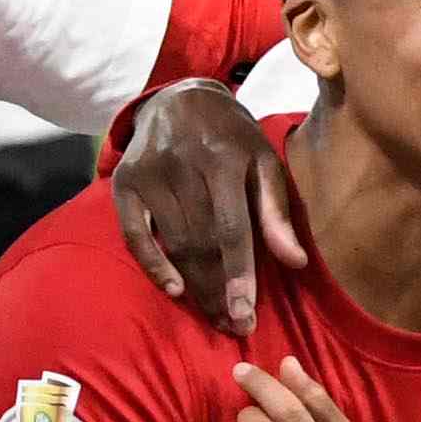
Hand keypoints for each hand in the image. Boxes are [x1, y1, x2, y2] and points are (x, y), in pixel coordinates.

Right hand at [104, 78, 286, 327]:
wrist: (180, 96)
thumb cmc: (232, 136)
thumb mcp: (263, 160)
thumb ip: (276, 211)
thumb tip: (296, 262)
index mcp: (223, 157)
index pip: (232, 228)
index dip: (239, 275)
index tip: (246, 315)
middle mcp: (182, 163)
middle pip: (202, 242)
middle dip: (218, 290)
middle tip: (233, 326)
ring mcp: (149, 172)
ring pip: (174, 243)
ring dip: (194, 286)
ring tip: (213, 315)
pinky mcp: (124, 182)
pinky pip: (135, 234)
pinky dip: (152, 265)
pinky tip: (174, 290)